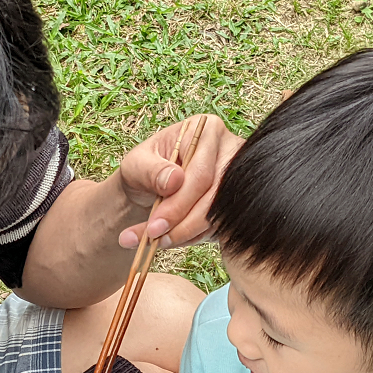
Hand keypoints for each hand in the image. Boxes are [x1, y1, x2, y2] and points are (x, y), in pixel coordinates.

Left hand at [115, 115, 243, 249]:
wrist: (146, 187)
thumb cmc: (143, 168)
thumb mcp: (136, 164)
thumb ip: (151, 170)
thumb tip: (174, 180)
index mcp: (206, 131)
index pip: (201, 174)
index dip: (179, 204)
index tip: (155, 226)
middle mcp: (230, 152)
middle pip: (214, 198)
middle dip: (183, 225)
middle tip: (156, 239)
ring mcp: (237, 179)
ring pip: (218, 217)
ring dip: (186, 235)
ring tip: (157, 241)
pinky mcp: (234, 204)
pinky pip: (220, 228)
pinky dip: (193, 238)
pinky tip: (172, 237)